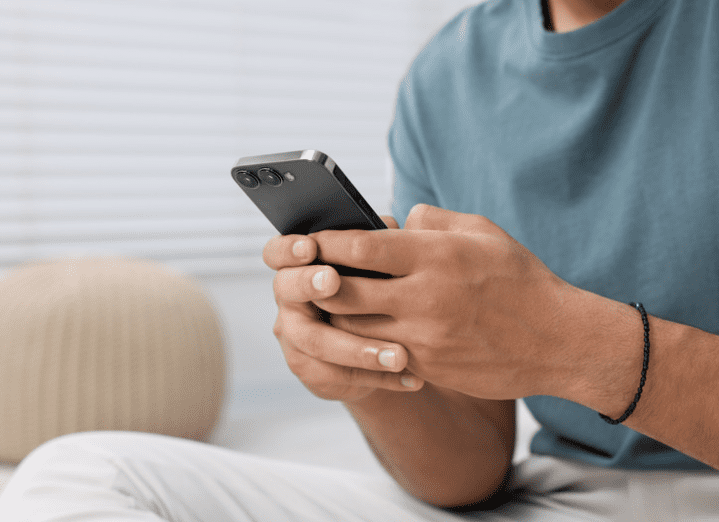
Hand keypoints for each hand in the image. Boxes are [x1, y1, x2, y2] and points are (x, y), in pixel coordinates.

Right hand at [263, 217, 423, 401]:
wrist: (384, 341)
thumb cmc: (377, 289)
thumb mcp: (377, 264)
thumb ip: (375, 244)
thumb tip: (391, 228)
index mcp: (300, 267)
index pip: (277, 253)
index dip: (287, 249)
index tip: (310, 246)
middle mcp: (291, 301)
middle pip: (287, 289)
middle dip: (309, 284)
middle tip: (334, 281)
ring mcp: (296, 338)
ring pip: (317, 342)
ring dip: (358, 347)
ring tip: (399, 355)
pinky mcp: (313, 372)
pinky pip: (339, 376)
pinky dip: (379, 377)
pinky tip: (412, 378)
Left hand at [310, 204, 579, 400]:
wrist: (558, 341)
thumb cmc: (520, 279)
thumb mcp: (483, 232)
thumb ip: (433, 220)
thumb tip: (395, 221)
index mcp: (437, 256)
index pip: (361, 247)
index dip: (326, 243)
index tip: (309, 240)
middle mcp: (425, 298)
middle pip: (343, 292)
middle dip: (318, 282)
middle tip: (306, 274)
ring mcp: (424, 338)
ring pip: (352, 329)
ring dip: (335, 314)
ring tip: (328, 301)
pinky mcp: (426, 367)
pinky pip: (378, 354)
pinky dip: (362, 341)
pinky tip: (360, 329)